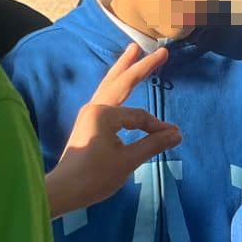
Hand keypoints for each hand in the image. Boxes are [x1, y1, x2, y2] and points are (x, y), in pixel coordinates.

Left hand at [45, 44, 181, 218]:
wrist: (64, 191)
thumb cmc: (94, 176)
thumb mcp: (127, 161)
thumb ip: (153, 144)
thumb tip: (177, 133)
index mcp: (104, 114)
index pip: (139, 116)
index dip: (157, 127)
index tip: (172, 137)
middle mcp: (95, 107)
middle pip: (121, 81)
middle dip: (140, 65)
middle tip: (160, 50)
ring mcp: (89, 114)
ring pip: (110, 85)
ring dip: (124, 68)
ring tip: (133, 51)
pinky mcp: (88, 123)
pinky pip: (107, 96)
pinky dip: (117, 85)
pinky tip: (119, 83)